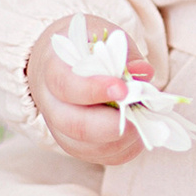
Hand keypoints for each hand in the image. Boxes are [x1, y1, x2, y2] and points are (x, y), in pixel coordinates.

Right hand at [24, 17, 154, 166]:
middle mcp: (50, 103)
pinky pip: (97, 157)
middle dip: (111, 125)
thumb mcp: (103, 38)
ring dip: (120, 139)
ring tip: (144, 123)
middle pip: (73, 124)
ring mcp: (59, 128)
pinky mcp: (74, 145)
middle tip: (139, 117)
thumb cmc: (86, 49)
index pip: (66, 85)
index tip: (123, 90)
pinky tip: (138, 135)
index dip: (94, 90)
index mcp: (53, 69)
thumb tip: (143, 72)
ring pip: (85, 146)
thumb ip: (123, 53)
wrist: (61, 66)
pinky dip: (122, 150)